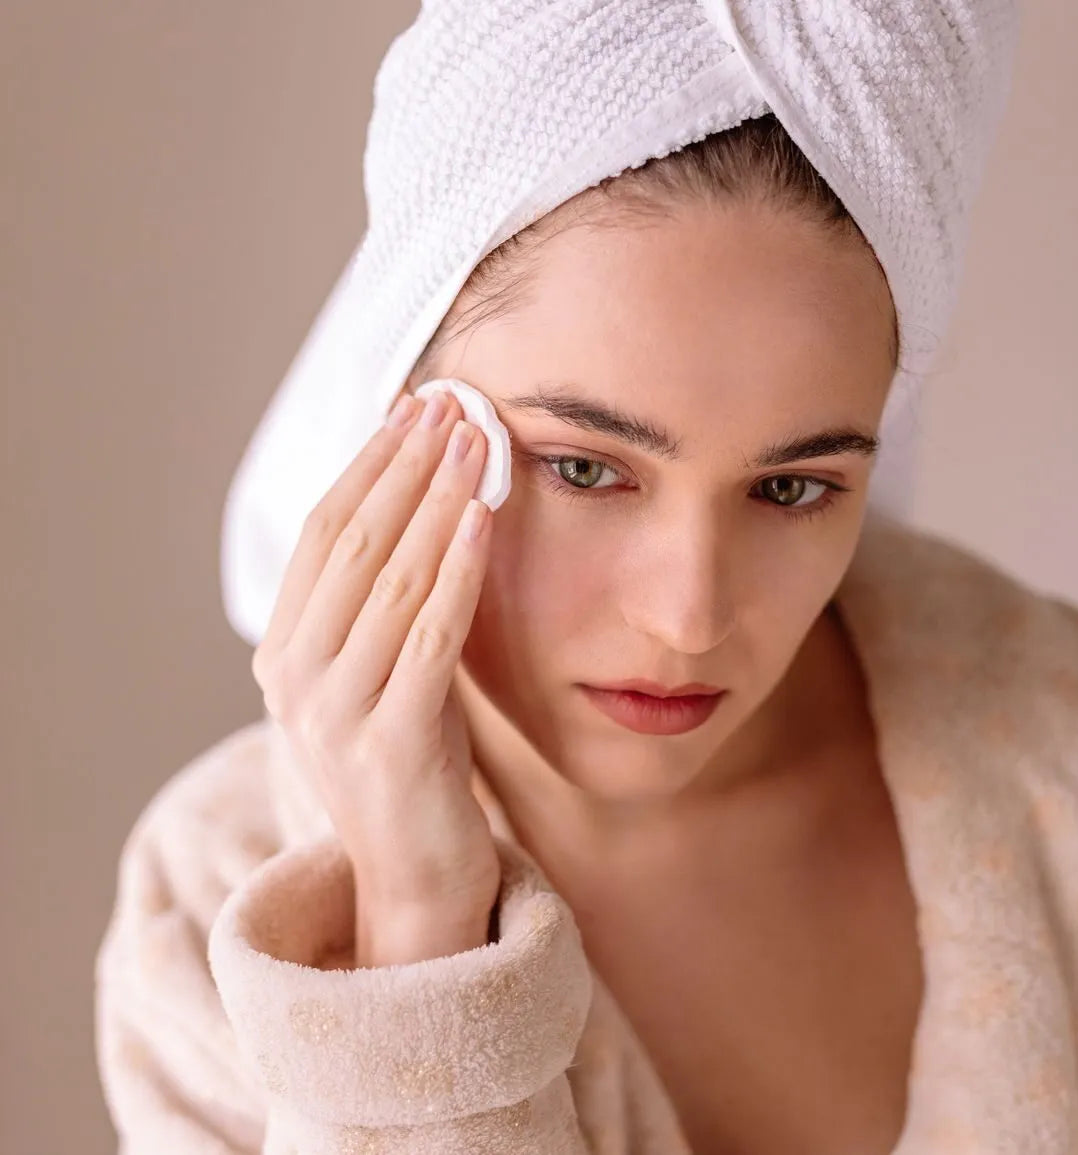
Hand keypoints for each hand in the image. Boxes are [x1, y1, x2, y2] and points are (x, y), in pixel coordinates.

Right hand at [251, 387, 499, 956]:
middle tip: (450, 404)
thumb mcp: (381, 671)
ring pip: (391, 578)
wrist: (414, 875)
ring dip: (436, 499)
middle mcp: (295, 677)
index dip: (370, 462)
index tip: (414, 408)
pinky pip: (430, 635)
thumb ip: (383, 600)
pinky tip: (483, 518)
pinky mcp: (390, 743)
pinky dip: (457, 570)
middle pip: (354, 542)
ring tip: (476, 440)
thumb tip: (422, 497)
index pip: (325, 532)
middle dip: (406, 464)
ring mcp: (336, 713)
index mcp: (284, 651)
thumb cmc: (409, 759)